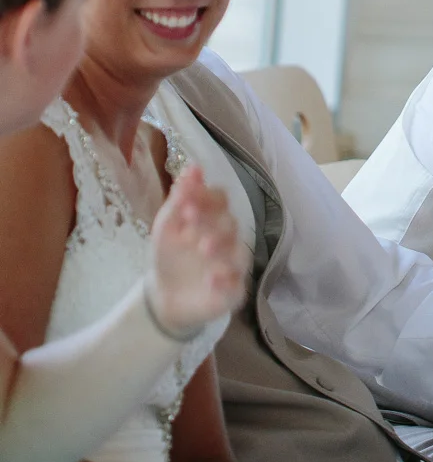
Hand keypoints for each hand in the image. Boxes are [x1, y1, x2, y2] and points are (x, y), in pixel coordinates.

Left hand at [148, 166, 249, 337]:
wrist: (163, 295)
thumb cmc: (170, 254)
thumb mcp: (167, 225)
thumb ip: (180, 197)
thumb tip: (193, 166)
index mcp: (213, 217)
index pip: (220, 199)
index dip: (206, 196)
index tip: (186, 197)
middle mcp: (228, 237)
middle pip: (229, 222)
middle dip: (210, 220)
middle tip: (188, 219)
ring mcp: (233, 264)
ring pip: (238, 251)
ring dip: (221, 246)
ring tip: (203, 247)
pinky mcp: (233, 290)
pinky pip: (236, 283)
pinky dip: (226, 280)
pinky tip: (211, 279)